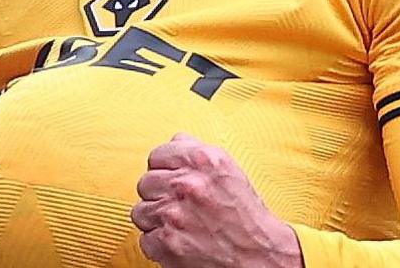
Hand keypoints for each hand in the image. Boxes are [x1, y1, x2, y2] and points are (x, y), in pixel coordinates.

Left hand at [130, 134, 302, 267]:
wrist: (258, 256)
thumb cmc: (247, 217)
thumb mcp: (228, 171)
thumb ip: (198, 151)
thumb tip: (176, 142)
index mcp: (202, 160)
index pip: (157, 155)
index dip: (163, 168)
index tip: (168, 177)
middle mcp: (186, 184)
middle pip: (146, 183)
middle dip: (159, 195)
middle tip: (178, 204)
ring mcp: (173, 214)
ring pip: (141, 211)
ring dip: (157, 220)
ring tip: (180, 224)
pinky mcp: (166, 242)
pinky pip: (146, 238)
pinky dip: (160, 243)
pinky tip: (179, 239)